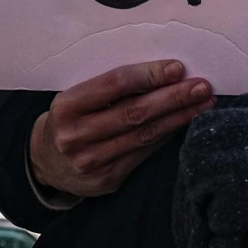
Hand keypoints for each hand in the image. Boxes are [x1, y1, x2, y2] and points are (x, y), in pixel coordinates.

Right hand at [28, 60, 212, 198]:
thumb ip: (108, 87)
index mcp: (66, 107)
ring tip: (203, 103)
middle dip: (173, 98)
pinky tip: (183, 124)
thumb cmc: (69, 117)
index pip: (114, 84)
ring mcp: (91, 162)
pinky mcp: (107, 180)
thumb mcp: (76, 97)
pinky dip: (166, 136)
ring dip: (178, 118)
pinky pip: (144, 154)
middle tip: (201, 86)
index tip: (177, 68)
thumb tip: (160, 71)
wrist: (45, 161)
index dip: (149, 75)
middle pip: (135, 113)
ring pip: (144, 135)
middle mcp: (76, 136)